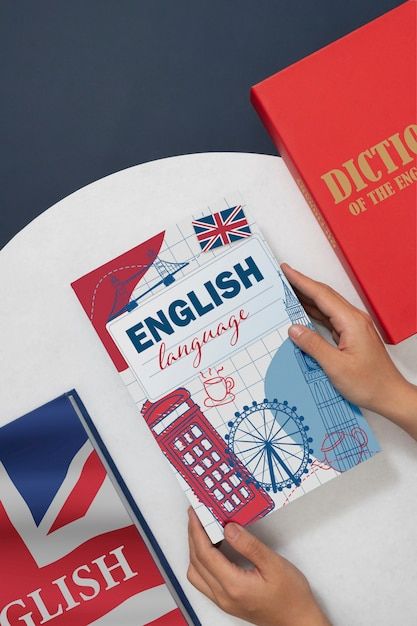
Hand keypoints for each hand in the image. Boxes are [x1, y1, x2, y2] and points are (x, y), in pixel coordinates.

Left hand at [187, 508, 329, 625]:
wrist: (298, 621)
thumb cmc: (291, 596)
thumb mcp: (274, 564)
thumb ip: (249, 545)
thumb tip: (228, 528)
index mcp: (234, 585)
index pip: (205, 554)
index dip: (197, 530)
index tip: (195, 513)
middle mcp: (223, 596)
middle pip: (196, 562)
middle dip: (193, 536)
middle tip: (196, 515)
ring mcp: (223, 601)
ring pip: (196, 573)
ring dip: (195, 550)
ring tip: (202, 529)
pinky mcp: (226, 601)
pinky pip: (203, 580)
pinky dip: (201, 561)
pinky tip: (211, 548)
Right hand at [281, 263, 416, 437]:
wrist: (390, 396)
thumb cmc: (369, 384)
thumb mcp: (336, 367)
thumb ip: (313, 345)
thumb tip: (294, 329)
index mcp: (351, 322)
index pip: (321, 295)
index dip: (301, 281)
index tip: (286, 270)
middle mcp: (354, 320)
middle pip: (324, 296)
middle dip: (302, 285)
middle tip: (282, 278)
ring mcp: (353, 327)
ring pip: (326, 307)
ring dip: (307, 298)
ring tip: (288, 292)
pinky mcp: (351, 336)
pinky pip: (329, 319)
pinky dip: (314, 313)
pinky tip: (303, 314)